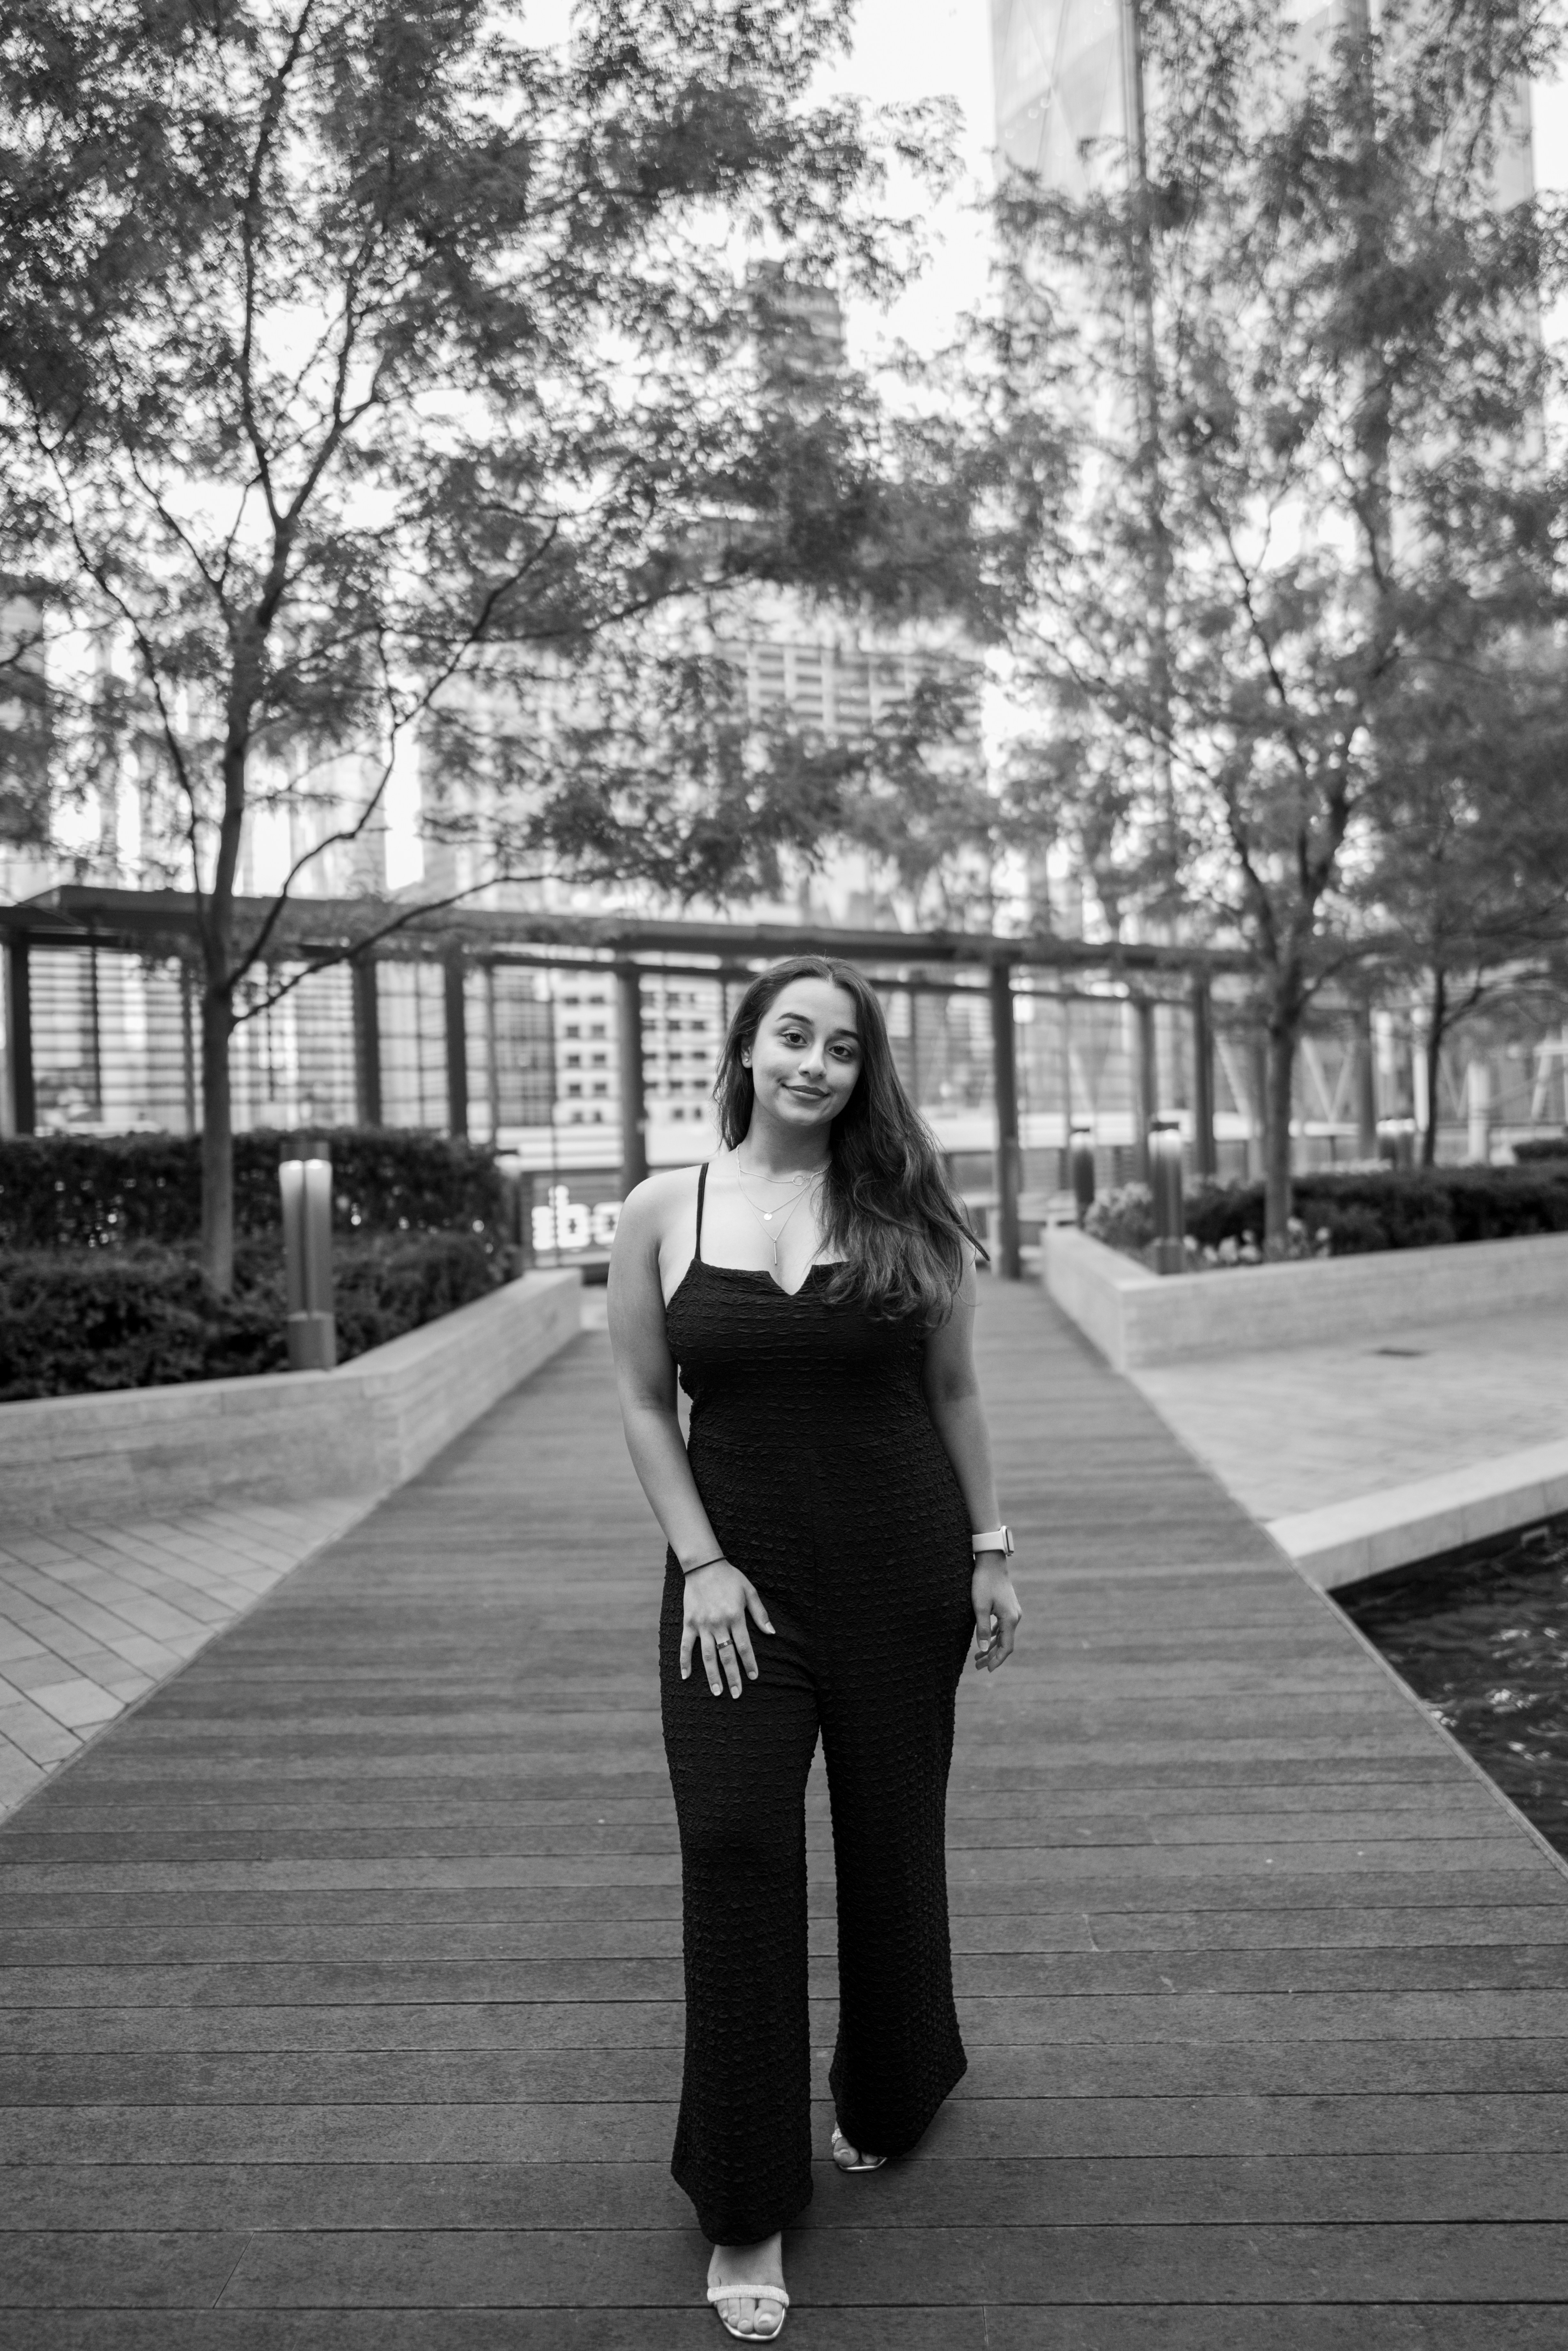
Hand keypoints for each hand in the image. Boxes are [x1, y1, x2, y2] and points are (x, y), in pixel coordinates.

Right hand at [680, 1560, 774, 1696]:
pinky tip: (685, 1676)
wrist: (704, 1566)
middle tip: (736, 1694)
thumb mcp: (750, 1592)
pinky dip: (685, 1661)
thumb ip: (760, 1614)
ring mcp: (702, 1625)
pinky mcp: (689, 1623)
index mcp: (735, 1617)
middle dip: (733, 1677)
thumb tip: (772, 1633)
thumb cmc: (730, 1578)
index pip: (744, 1646)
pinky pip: (686, 1646)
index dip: (749, 1663)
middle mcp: (719, 1623)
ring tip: (717, 1692)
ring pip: (708, 1655)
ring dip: (712, 1675)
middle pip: (727, 1656)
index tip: (753, 1677)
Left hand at [971, 1556, 1021, 1671]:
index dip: (997, 1660)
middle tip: (978, 1666)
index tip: (987, 1670)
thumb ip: (981, 1629)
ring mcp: (1013, 1612)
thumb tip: (982, 1650)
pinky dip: (994, 1636)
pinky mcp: (1008, 1607)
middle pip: (1005, 1643)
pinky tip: (985, 1640)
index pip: (1006, 1647)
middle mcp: (1015, 1617)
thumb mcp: (979, 1607)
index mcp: (1010, 1619)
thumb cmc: (983, 1583)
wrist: (991, 1562)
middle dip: (992, 1656)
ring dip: (991, 1646)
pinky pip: (1002, 1627)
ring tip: (978, 1658)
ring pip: (1003, 1635)